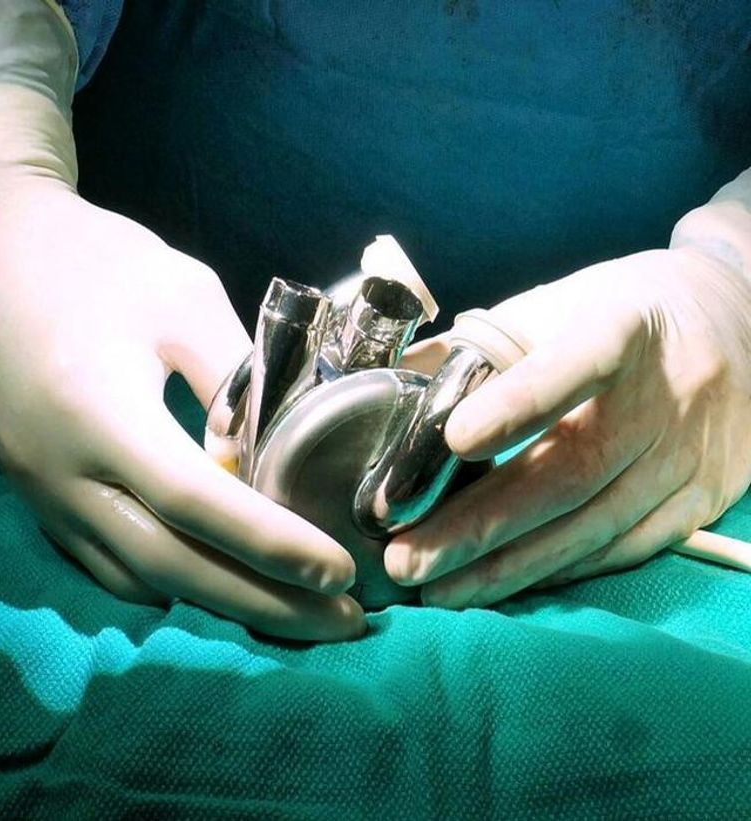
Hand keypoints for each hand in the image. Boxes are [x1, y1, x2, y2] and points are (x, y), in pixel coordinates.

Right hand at [0, 184, 363, 640]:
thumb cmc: (90, 261)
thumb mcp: (181, 296)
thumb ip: (236, 373)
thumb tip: (277, 444)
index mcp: (100, 412)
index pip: (197, 502)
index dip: (272, 544)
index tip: (339, 570)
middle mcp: (64, 470)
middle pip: (172, 563)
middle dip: (263, 601)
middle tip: (341, 621)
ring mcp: (42, 490)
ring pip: (138, 576)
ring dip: (222, 601)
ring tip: (295, 609)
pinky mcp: (38, 493)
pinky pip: (105, 563)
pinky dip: (168, 584)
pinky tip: (215, 580)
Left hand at [385, 246, 750, 606]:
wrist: (741, 321)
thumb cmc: (626, 311)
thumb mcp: (559, 303)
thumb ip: (479, 345)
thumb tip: (393, 383)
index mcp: (627, 327)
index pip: (578, 363)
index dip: (521, 403)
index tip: (455, 439)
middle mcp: (668, 395)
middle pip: (573, 470)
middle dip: (481, 525)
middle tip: (407, 559)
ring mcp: (689, 455)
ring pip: (594, 526)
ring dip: (510, 568)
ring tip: (438, 592)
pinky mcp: (702, 499)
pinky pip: (625, 548)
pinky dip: (560, 571)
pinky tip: (505, 585)